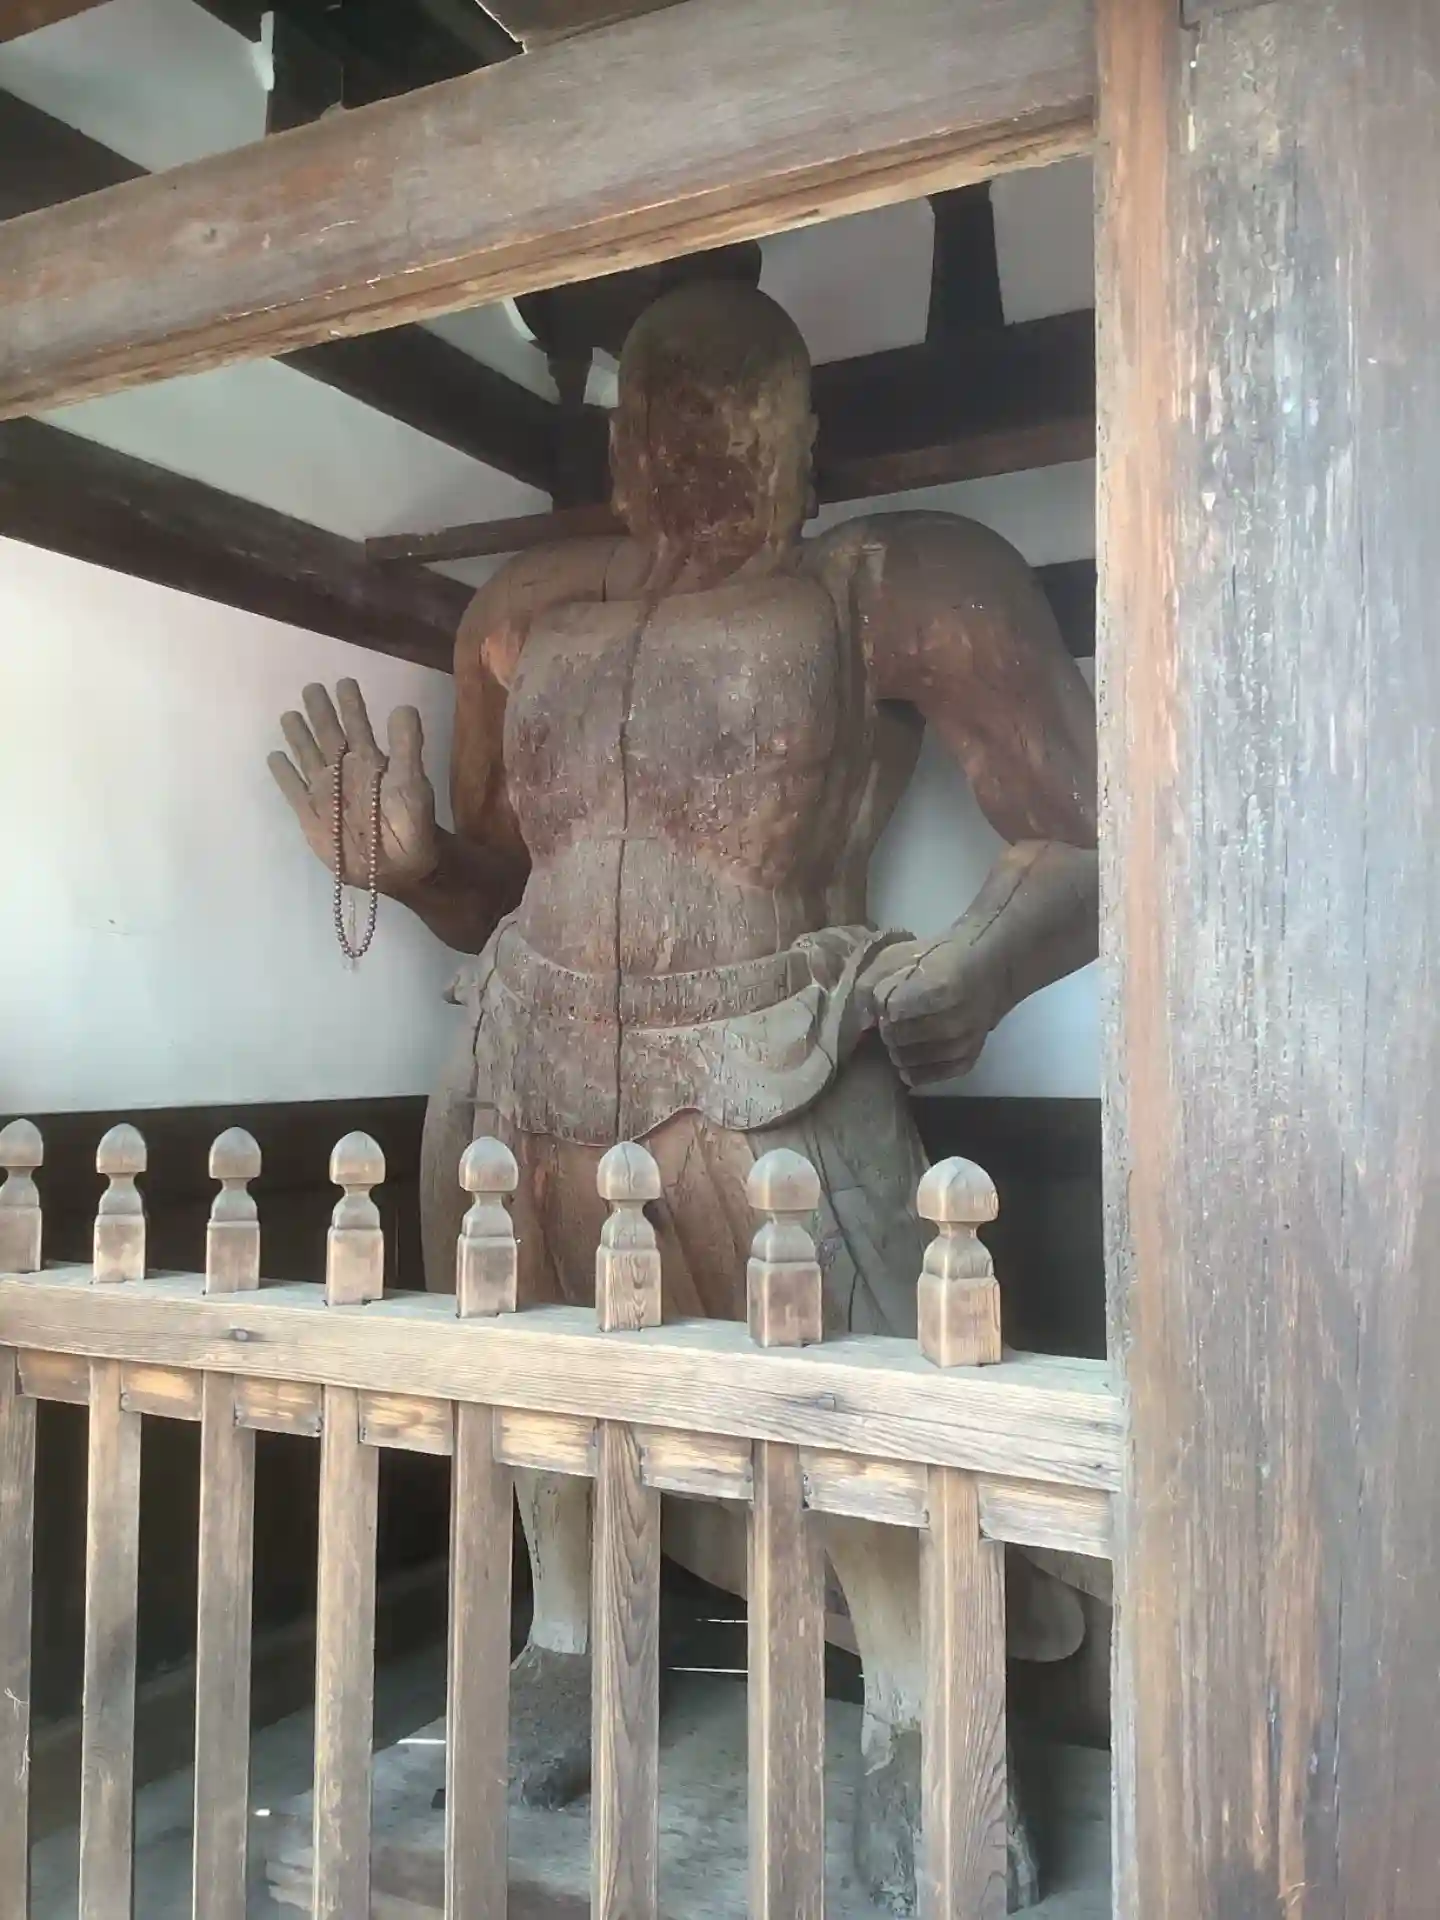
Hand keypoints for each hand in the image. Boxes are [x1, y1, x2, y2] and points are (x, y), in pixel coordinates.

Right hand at [268, 680, 438, 892]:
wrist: (400, 868)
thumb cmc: (411, 824)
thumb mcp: (412, 783)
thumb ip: (407, 746)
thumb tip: (403, 707)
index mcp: (369, 762)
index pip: (356, 725)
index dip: (350, 704)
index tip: (344, 681)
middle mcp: (345, 772)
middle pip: (327, 735)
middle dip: (319, 712)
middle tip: (311, 687)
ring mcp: (327, 792)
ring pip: (308, 756)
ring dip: (298, 736)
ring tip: (289, 715)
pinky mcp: (311, 815)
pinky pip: (292, 789)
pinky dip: (283, 774)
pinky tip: (274, 757)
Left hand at [864, 934, 1005, 1087]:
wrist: (988, 968)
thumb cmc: (938, 958)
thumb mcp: (899, 956)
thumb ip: (872, 983)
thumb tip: (864, 1020)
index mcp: (940, 989)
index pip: (891, 1011)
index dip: (883, 1005)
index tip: (890, 997)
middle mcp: (954, 1022)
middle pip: (896, 1038)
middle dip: (888, 1028)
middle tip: (896, 1017)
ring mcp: (962, 1045)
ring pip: (906, 1061)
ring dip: (897, 1048)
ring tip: (905, 1032)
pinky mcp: (966, 1061)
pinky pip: (926, 1077)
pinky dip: (912, 1068)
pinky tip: (911, 1052)